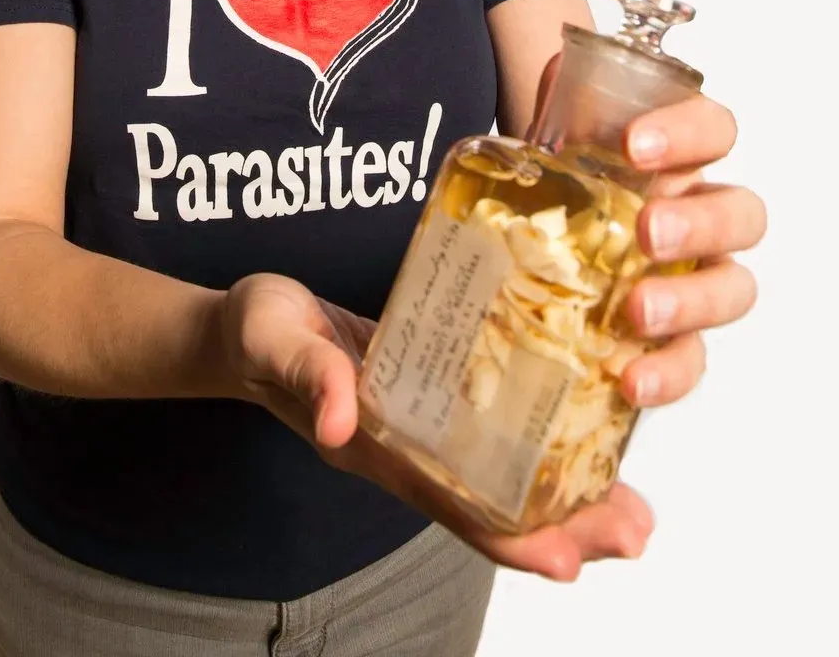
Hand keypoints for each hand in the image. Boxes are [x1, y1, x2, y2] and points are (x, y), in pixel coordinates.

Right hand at [219, 272, 654, 581]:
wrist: (249, 324)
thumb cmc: (259, 333)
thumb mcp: (275, 338)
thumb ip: (307, 373)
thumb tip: (340, 419)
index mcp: (371, 448)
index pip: (451, 506)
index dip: (510, 537)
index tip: (568, 558)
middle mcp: (407, 451)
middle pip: (495, 507)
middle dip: (567, 527)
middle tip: (635, 530)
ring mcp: (423, 427)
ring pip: (504, 477)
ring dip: (570, 494)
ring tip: (635, 504)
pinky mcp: (433, 391)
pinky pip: (493, 428)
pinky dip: (542, 440)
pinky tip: (588, 432)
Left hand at [535, 55, 767, 410]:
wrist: (536, 226)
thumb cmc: (564, 172)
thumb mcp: (556, 130)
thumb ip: (559, 101)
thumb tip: (548, 79)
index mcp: (681, 156)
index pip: (714, 131)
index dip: (688, 134)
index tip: (634, 144)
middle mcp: (701, 215)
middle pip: (740, 215)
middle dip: (701, 223)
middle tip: (648, 231)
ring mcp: (694, 278)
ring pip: (732, 290)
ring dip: (692, 301)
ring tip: (638, 310)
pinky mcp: (671, 337)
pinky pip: (691, 360)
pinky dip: (668, 373)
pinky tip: (630, 378)